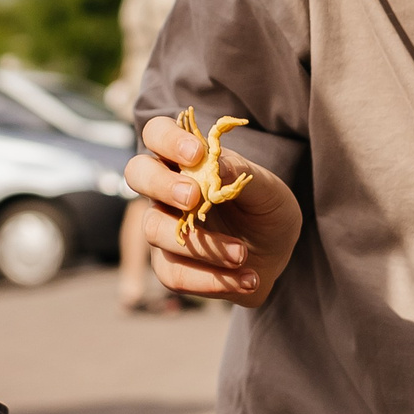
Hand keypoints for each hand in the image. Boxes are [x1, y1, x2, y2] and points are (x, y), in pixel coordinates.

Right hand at [124, 114, 302, 306]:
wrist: (277, 255)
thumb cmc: (267, 211)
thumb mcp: (269, 191)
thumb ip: (241, 174)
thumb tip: (215, 163)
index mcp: (186, 160)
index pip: (157, 133)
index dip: (167, 138)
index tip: (196, 153)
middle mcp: (166, 190)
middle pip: (137, 173)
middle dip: (162, 185)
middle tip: (194, 198)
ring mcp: (163, 227)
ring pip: (154, 229)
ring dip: (201, 245)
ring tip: (242, 254)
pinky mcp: (170, 266)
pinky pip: (175, 275)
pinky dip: (212, 280)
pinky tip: (248, 278)